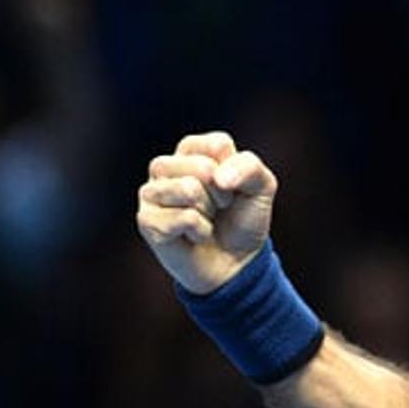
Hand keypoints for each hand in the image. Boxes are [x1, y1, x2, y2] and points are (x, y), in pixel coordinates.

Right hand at [136, 131, 277, 293]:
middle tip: (219, 207)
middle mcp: (165, 166)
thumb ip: (250, 167)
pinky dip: (200, 231)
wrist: (236, 262)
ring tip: (206, 219)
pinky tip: (195, 236)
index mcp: (191, 149)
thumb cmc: (243, 218)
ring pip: (188, 189)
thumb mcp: (262, 187)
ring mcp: (151, 193)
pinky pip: (184, 218)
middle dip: (222, 193)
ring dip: (209, 211)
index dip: (235, 171)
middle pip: (203, 167)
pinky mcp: (146, 220)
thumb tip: (218, 177)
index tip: (232, 187)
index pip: (218, 145)